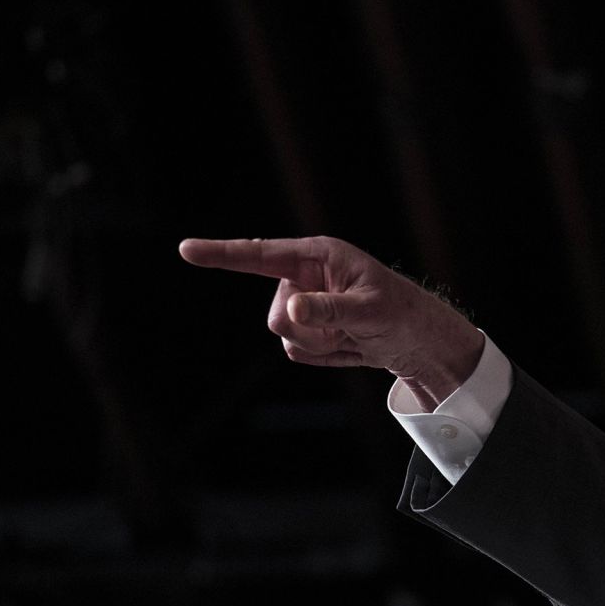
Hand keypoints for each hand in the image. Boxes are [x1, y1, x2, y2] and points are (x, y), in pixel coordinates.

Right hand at [179, 236, 481, 407]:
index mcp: (319, 257)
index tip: (187, 249)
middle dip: (309, 330)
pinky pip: (296, 351)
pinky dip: (324, 356)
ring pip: (284, 335)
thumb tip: (290, 308)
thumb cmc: (402, 314)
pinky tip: (349, 347)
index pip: (261, 255)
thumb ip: (330, 309)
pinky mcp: (308, 329)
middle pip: (275, 313)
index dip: (222, 254)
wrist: (417, 342)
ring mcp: (304, 304)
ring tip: (353, 336)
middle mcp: (305, 277)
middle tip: (350, 330)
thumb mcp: (371, 311)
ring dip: (319, 344)